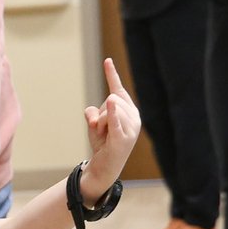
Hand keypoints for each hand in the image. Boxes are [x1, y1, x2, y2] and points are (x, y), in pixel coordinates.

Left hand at [80, 57, 139, 198]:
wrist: (105, 167)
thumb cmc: (102, 143)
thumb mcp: (95, 124)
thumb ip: (94, 113)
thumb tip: (93, 114)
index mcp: (129, 111)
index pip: (118, 90)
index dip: (111, 75)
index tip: (107, 61)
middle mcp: (134, 117)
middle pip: (110, 100)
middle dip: (99, 114)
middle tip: (101, 131)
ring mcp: (130, 128)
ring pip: (108, 110)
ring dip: (99, 124)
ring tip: (104, 137)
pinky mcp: (123, 138)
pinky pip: (116, 121)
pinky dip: (113, 114)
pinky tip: (110, 103)